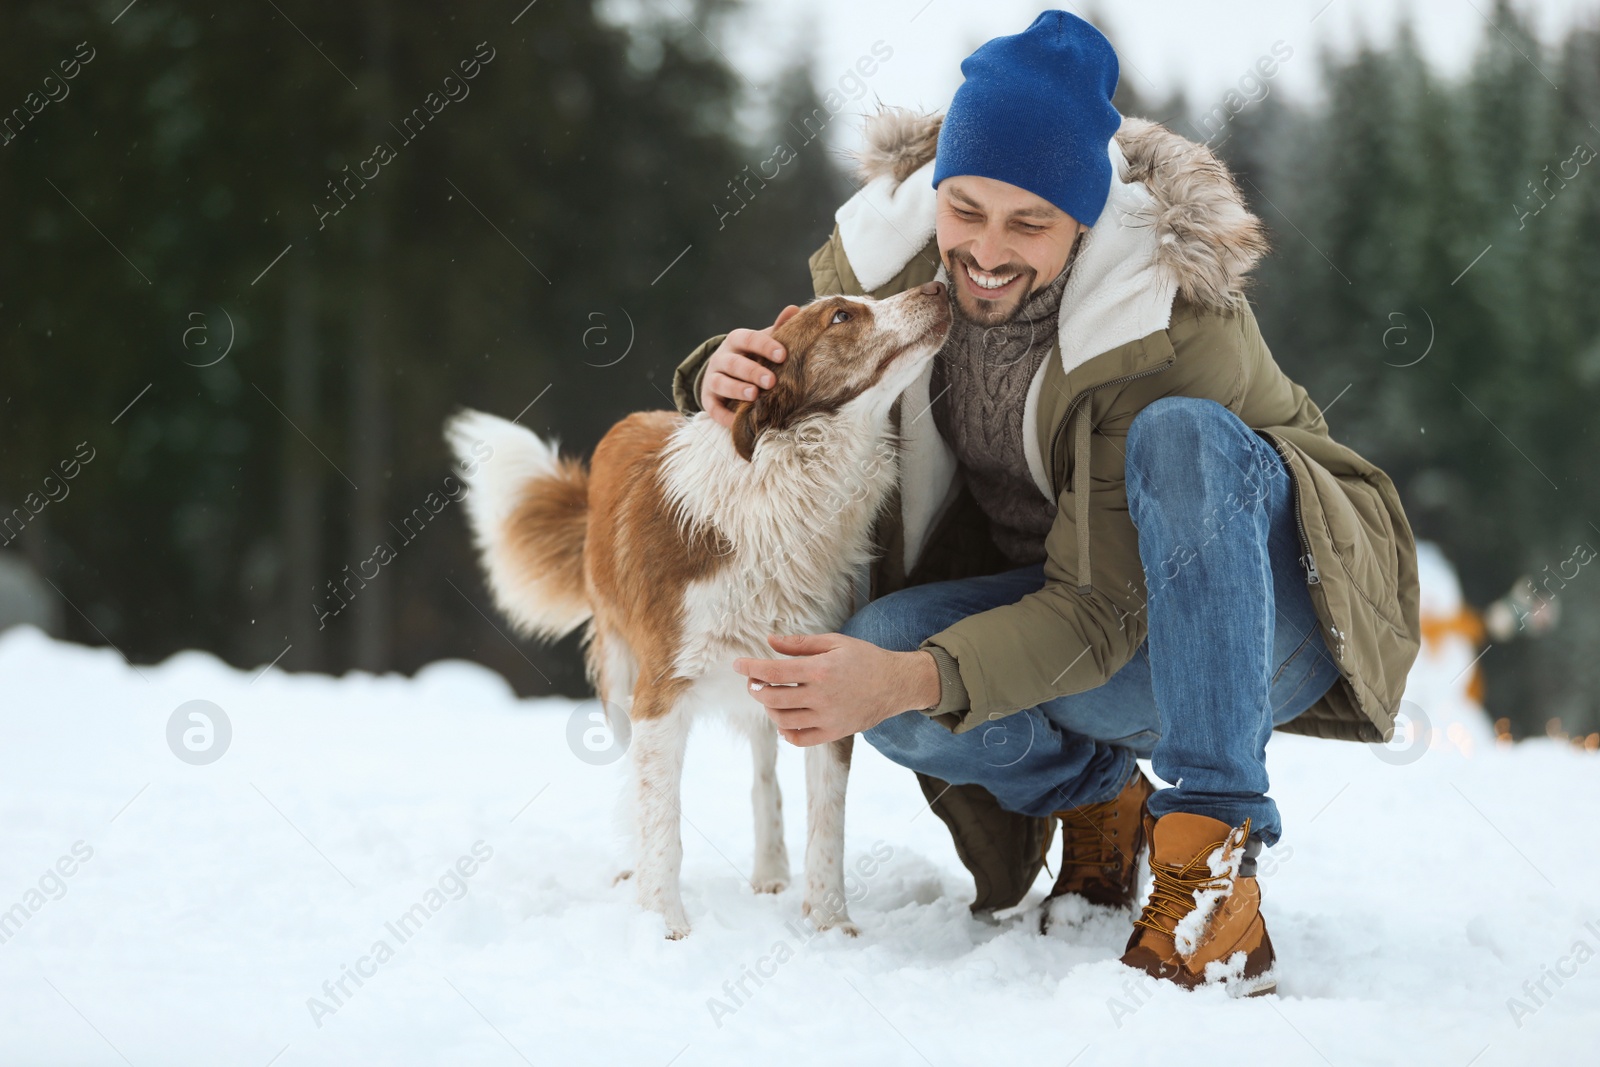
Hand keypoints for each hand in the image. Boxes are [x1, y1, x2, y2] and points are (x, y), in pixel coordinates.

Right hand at [699, 305, 800, 427]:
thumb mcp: (762, 341)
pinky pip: (713, 409)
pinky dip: (723, 416)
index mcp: (736, 341)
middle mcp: (721, 358)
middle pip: (734, 363)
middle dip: (752, 371)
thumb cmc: (751, 356)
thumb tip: (794, 309)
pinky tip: (737, 421)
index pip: (749, 339)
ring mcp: (713, 379)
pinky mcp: (708, 400)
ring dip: (736, 389)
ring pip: (720, 383)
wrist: (724, 372)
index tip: (783, 355)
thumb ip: (777, 329)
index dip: (765, 346)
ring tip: (754, 395)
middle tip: (771, 381)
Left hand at [732, 633, 941, 746]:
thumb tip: (770, 641)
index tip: (737, 664)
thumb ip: (800, 644)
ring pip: (782, 719)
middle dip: (755, 688)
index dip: (750, 667)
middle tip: (753, 681)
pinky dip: (785, 730)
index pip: (773, 671)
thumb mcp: (834, 642)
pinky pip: (799, 739)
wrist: (897, 684)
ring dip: (768, 708)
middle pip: (772, 697)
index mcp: (820, 670)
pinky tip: (784, 718)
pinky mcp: (834, 733)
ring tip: (770, 696)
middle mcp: (821, 696)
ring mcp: (827, 718)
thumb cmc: (865, 658)